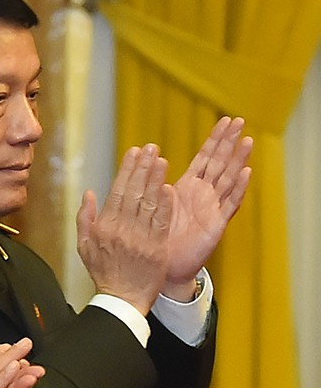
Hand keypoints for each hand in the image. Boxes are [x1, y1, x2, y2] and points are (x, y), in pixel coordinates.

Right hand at [77, 145, 173, 314]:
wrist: (122, 299)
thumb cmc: (104, 272)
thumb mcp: (84, 246)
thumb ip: (86, 218)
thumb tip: (89, 193)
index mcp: (104, 227)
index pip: (117, 191)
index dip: (127, 170)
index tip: (134, 152)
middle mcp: (121, 230)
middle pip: (134, 193)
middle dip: (143, 168)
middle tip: (151, 148)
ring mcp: (139, 239)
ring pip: (149, 204)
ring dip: (156, 180)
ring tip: (161, 160)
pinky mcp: (156, 248)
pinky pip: (161, 223)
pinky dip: (165, 205)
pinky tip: (169, 188)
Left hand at [161, 115, 251, 297]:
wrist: (160, 267)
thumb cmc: (154, 238)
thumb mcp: (149, 205)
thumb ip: (147, 183)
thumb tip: (141, 156)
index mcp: (186, 188)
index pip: (204, 158)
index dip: (214, 140)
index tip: (224, 120)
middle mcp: (202, 195)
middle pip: (219, 163)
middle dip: (229, 142)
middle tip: (239, 120)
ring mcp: (211, 208)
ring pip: (228, 179)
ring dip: (238, 160)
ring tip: (247, 140)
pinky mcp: (216, 224)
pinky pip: (229, 204)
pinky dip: (238, 188)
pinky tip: (246, 173)